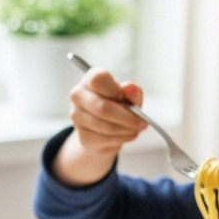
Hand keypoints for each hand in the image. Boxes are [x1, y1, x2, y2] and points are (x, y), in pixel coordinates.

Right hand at [52, 69, 145, 185]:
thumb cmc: (117, 105)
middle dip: (127, 118)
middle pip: (102, 107)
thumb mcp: (129, 96)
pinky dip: (121, 139)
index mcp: (90, 79)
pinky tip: (125, 135)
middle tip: (142, 123)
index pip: (98, 80)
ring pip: (105, 126)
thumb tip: (129, 88)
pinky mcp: (82, 136)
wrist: (104, 128)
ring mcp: (77, 117)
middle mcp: (78, 95)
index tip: (129, 101)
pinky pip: (104, 140)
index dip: (116, 92)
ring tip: (135, 129)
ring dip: (126, 131)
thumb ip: (132, 92)